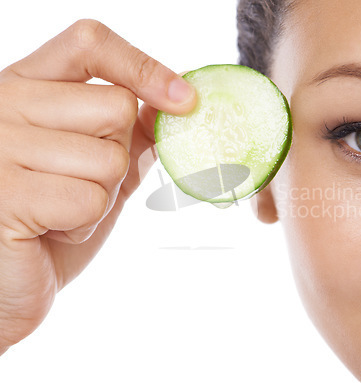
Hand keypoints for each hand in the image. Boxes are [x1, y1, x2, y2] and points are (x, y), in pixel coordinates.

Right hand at [0, 19, 195, 353]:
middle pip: (116, 107)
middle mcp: (5, 107)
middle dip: (118, 156)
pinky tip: (50, 231)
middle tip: (80, 182)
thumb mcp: (94, 168)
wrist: (7, 283)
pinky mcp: (6, 195)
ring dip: (102, 197)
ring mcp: (0, 148)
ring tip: (60, 211)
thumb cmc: (51, 223)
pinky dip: (84, 224)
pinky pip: (90, 199)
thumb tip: (174, 104)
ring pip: (110, 158)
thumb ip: (128, 134)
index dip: (142, 67)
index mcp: (27, 89)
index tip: (184, 100)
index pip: (89, 46)